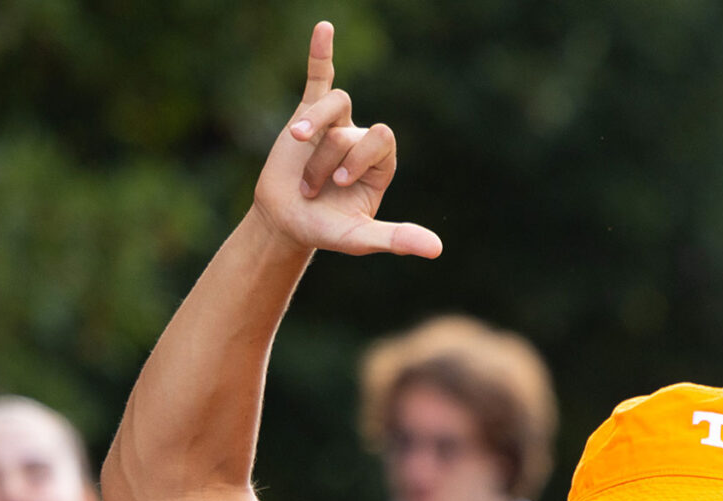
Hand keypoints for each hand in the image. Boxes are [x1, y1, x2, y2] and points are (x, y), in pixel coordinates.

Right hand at [250, 22, 442, 259]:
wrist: (285, 221)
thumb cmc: (326, 229)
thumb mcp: (360, 238)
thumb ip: (396, 239)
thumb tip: (436, 250)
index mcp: (381, 163)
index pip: (381, 139)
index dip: (358, 157)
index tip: (337, 183)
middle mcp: (362, 139)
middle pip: (353, 127)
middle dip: (330, 155)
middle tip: (314, 186)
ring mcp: (335, 125)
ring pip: (333, 105)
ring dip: (313, 127)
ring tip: (295, 142)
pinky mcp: (307, 115)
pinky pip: (319, 77)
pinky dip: (321, 53)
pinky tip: (324, 28)